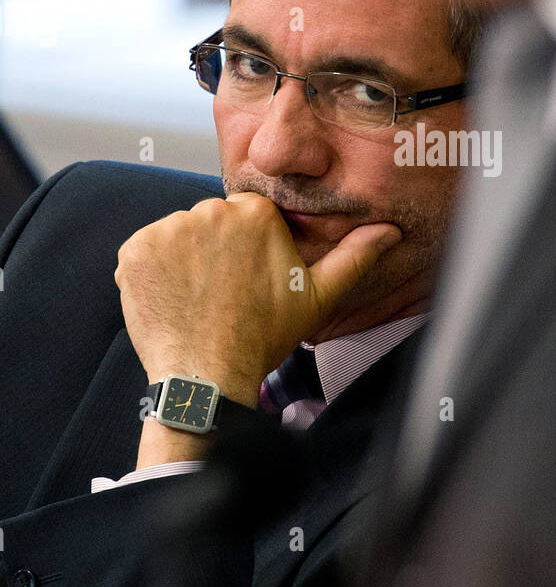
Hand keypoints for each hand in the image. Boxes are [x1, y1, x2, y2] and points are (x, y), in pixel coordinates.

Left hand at [115, 192, 401, 407]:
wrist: (209, 376)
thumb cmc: (264, 337)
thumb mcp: (317, 296)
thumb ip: (354, 257)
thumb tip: (390, 232)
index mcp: (256, 212)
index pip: (245, 217)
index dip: (246, 251)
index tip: (246, 280)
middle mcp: (209, 210)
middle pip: (210, 223)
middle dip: (213, 253)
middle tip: (223, 295)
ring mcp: (167, 229)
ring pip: (176, 237)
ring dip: (181, 262)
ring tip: (197, 300)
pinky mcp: (134, 250)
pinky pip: (143, 253)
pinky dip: (151, 274)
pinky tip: (172, 301)